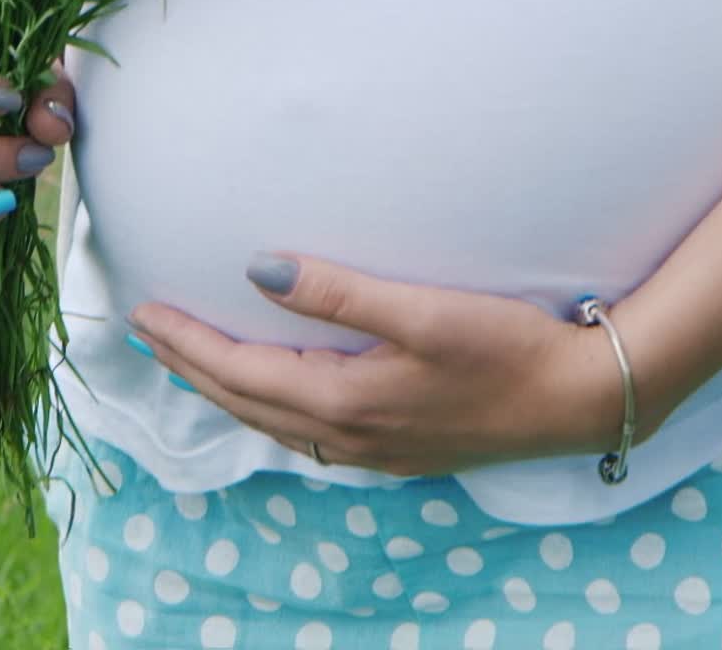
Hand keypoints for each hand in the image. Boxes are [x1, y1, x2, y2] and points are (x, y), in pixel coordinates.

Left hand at [127, 255, 623, 477]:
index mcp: (342, 401)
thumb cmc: (505, 347)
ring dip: (224, 388)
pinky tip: (268, 394)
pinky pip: (303, 431)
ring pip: (270, 421)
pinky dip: (265, 406)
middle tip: (147, 335)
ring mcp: (371, 450)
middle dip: (190, 367)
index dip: (186, 343)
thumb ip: (337, 292)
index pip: (237, 372)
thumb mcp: (420, 312)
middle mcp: (347, 436)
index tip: (142, 315)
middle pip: (243, 402)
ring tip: (191, 361)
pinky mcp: (394, 449)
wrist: (579, 399)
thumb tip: (259, 270)